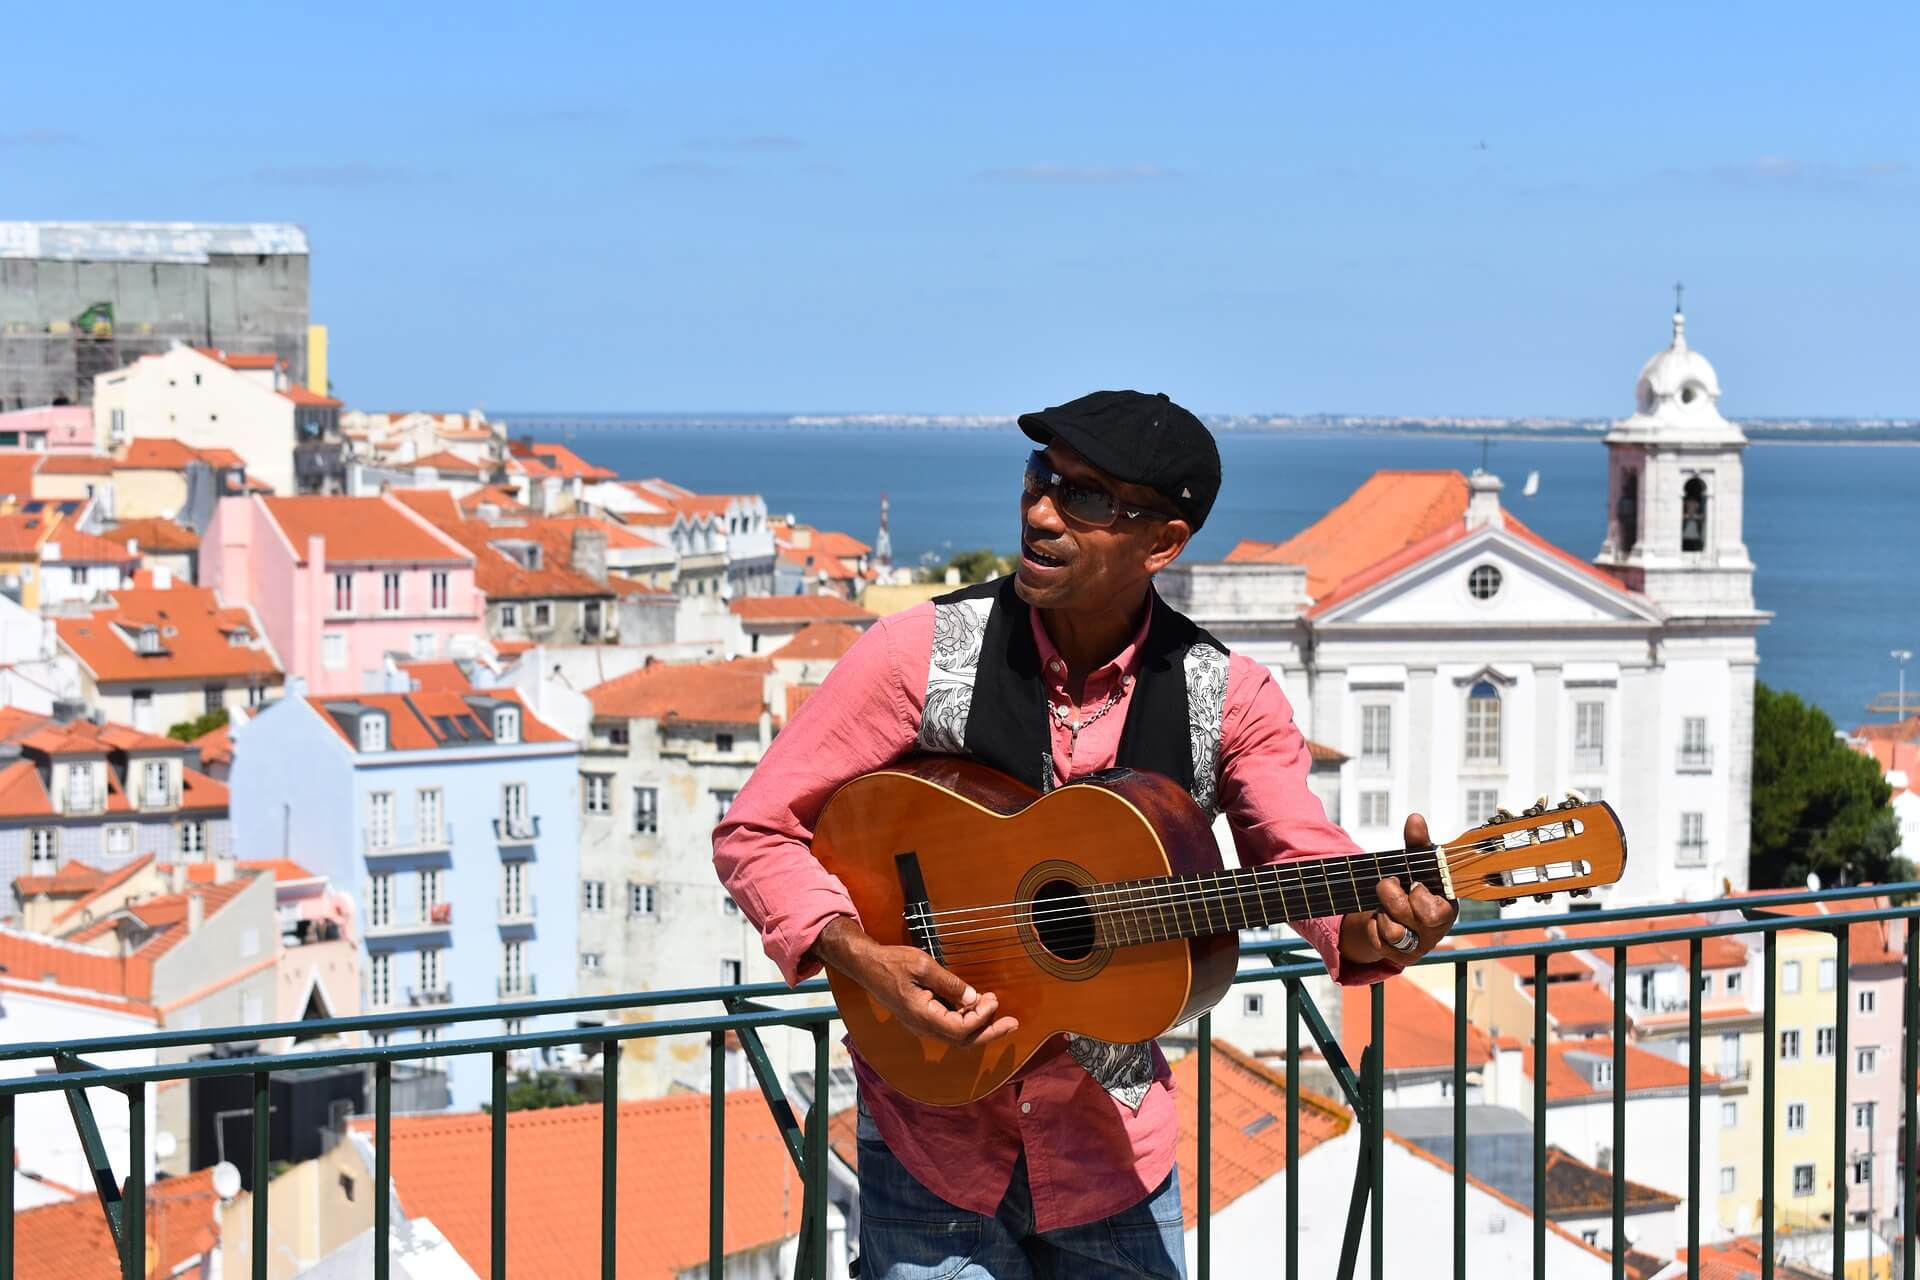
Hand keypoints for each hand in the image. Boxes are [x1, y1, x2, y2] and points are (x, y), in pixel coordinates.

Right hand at [812, 916, 1018, 1046]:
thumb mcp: (923, 966)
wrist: (867, 966)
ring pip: (956, 1036)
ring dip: (979, 1025)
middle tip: (1013, 1023)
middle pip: (962, 1040)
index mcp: (923, 1015)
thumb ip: (949, 984)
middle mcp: (923, 1027)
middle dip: (990, 1032)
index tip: (993, 999)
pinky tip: (977, 1007)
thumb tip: (974, 998)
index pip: (961, 1029)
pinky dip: (967, 1021)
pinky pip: (949, 1028)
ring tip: (995, 1008)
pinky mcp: (921, 1019)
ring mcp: (921, 1025)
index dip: (981, 1018)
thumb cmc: (893, 962)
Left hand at [1338, 812, 1459, 967]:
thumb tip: (1415, 818)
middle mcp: (1435, 930)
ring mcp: (1418, 945)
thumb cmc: (1415, 885)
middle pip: (1411, 919)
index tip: (1412, 883)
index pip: (1436, 911)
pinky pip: (1379, 942)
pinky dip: (1374, 926)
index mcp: (1446, 907)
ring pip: (1394, 933)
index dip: (1419, 896)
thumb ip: (1416, 843)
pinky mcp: (1400, 957)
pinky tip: (1380, 917)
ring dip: (1382, 912)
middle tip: (1388, 884)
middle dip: (1393, 897)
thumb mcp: (1416, 863)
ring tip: (1384, 903)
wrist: (1398, 912)